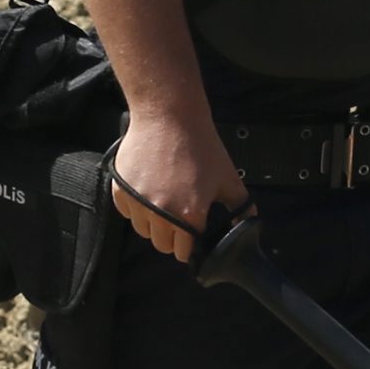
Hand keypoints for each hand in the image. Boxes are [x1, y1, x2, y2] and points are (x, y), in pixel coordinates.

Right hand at [107, 107, 243, 262]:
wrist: (169, 116)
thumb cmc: (200, 145)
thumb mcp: (228, 176)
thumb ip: (241, 206)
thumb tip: (248, 226)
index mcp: (189, 215)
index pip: (184, 252)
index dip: (190, 247)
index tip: (192, 237)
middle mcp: (161, 213)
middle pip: (162, 245)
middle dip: (172, 238)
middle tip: (179, 219)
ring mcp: (138, 202)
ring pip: (143, 231)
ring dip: (153, 224)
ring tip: (164, 202)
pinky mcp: (121, 190)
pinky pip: (127, 213)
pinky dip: (136, 208)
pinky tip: (148, 191)